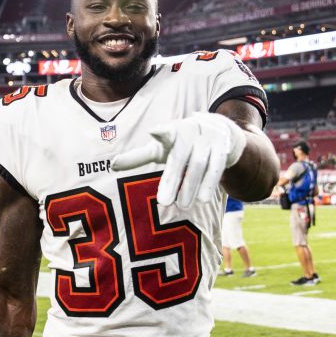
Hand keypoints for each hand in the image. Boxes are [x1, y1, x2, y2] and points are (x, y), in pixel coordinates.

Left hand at [110, 112, 246, 208]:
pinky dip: (209, 183)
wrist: (219, 130)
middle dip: (172, 180)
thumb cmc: (181, 144)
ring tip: (181, 206)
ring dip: (191, 186)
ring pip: (199, 164)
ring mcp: (208, 139)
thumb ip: (138, 157)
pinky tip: (202, 200)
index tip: (155, 131)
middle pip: (181, 158)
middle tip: (163, 202)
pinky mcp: (223, 148)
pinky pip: (217, 167)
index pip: (166, 132)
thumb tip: (112, 165)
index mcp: (173, 131)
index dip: (162, 132)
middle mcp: (191, 132)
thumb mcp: (160, 149)